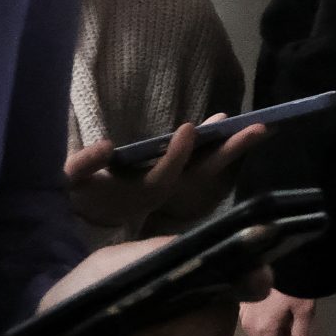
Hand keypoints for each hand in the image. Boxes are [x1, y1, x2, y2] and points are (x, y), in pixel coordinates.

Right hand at [62, 118, 269, 233]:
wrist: (93, 210)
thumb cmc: (83, 193)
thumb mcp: (73, 181)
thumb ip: (83, 166)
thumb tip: (106, 146)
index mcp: (143, 192)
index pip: (166, 175)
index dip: (177, 154)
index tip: (188, 128)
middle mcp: (169, 190)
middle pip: (205, 171)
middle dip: (230, 150)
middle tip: (258, 128)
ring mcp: (178, 185)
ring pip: (212, 165)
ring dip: (234, 145)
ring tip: (261, 124)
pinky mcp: (183, 177)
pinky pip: (210, 160)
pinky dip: (225, 144)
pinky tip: (242, 126)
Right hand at [242, 289, 316, 335]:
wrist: (278, 257)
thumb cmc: (293, 284)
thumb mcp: (305, 308)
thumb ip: (301, 330)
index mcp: (263, 331)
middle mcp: (248, 328)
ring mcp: (243, 318)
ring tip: (292, 327)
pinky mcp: (244, 308)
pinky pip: (254, 329)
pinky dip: (268, 331)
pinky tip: (281, 317)